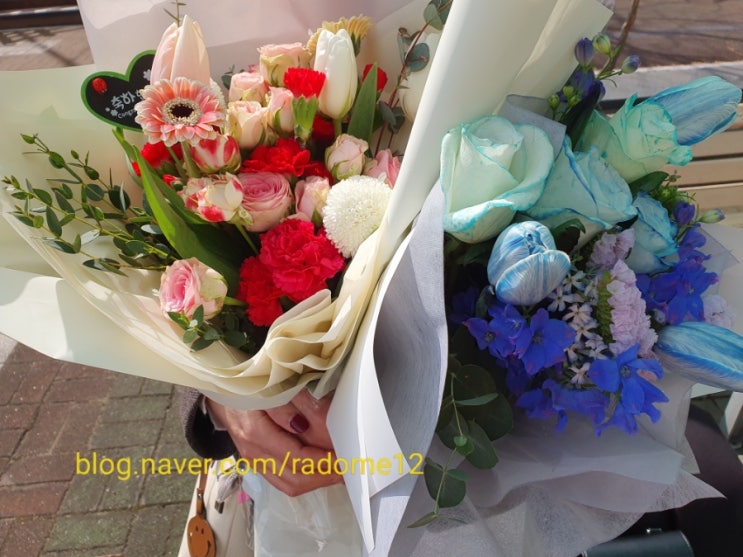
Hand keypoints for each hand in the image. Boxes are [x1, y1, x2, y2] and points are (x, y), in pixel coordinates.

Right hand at [204, 390, 342, 495]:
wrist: (221, 392)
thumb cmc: (247, 385)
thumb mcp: (267, 386)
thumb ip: (287, 405)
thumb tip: (304, 425)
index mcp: (255, 431)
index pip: (295, 456)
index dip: (322, 460)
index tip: (343, 455)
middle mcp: (253, 452)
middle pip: (294, 477)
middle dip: (324, 476)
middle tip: (348, 468)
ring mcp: (254, 461)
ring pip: (289, 484)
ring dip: (317, 481)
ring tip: (339, 473)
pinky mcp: (258, 463)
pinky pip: (283, 481)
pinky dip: (305, 480)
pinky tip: (321, 472)